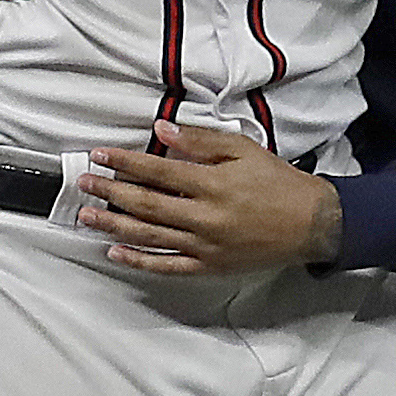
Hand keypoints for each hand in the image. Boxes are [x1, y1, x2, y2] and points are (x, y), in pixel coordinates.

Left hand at [77, 120, 342, 273]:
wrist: (311, 223)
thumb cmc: (276, 182)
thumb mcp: (242, 149)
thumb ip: (199, 140)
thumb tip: (161, 129)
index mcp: (213, 184)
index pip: (157, 171)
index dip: (124, 162)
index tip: (100, 155)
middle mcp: (206, 217)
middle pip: (147, 205)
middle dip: (110, 193)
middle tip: (84, 184)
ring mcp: (206, 245)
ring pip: (150, 236)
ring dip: (114, 226)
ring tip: (86, 217)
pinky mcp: (210, 266)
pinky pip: (168, 266)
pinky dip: (140, 260)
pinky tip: (116, 252)